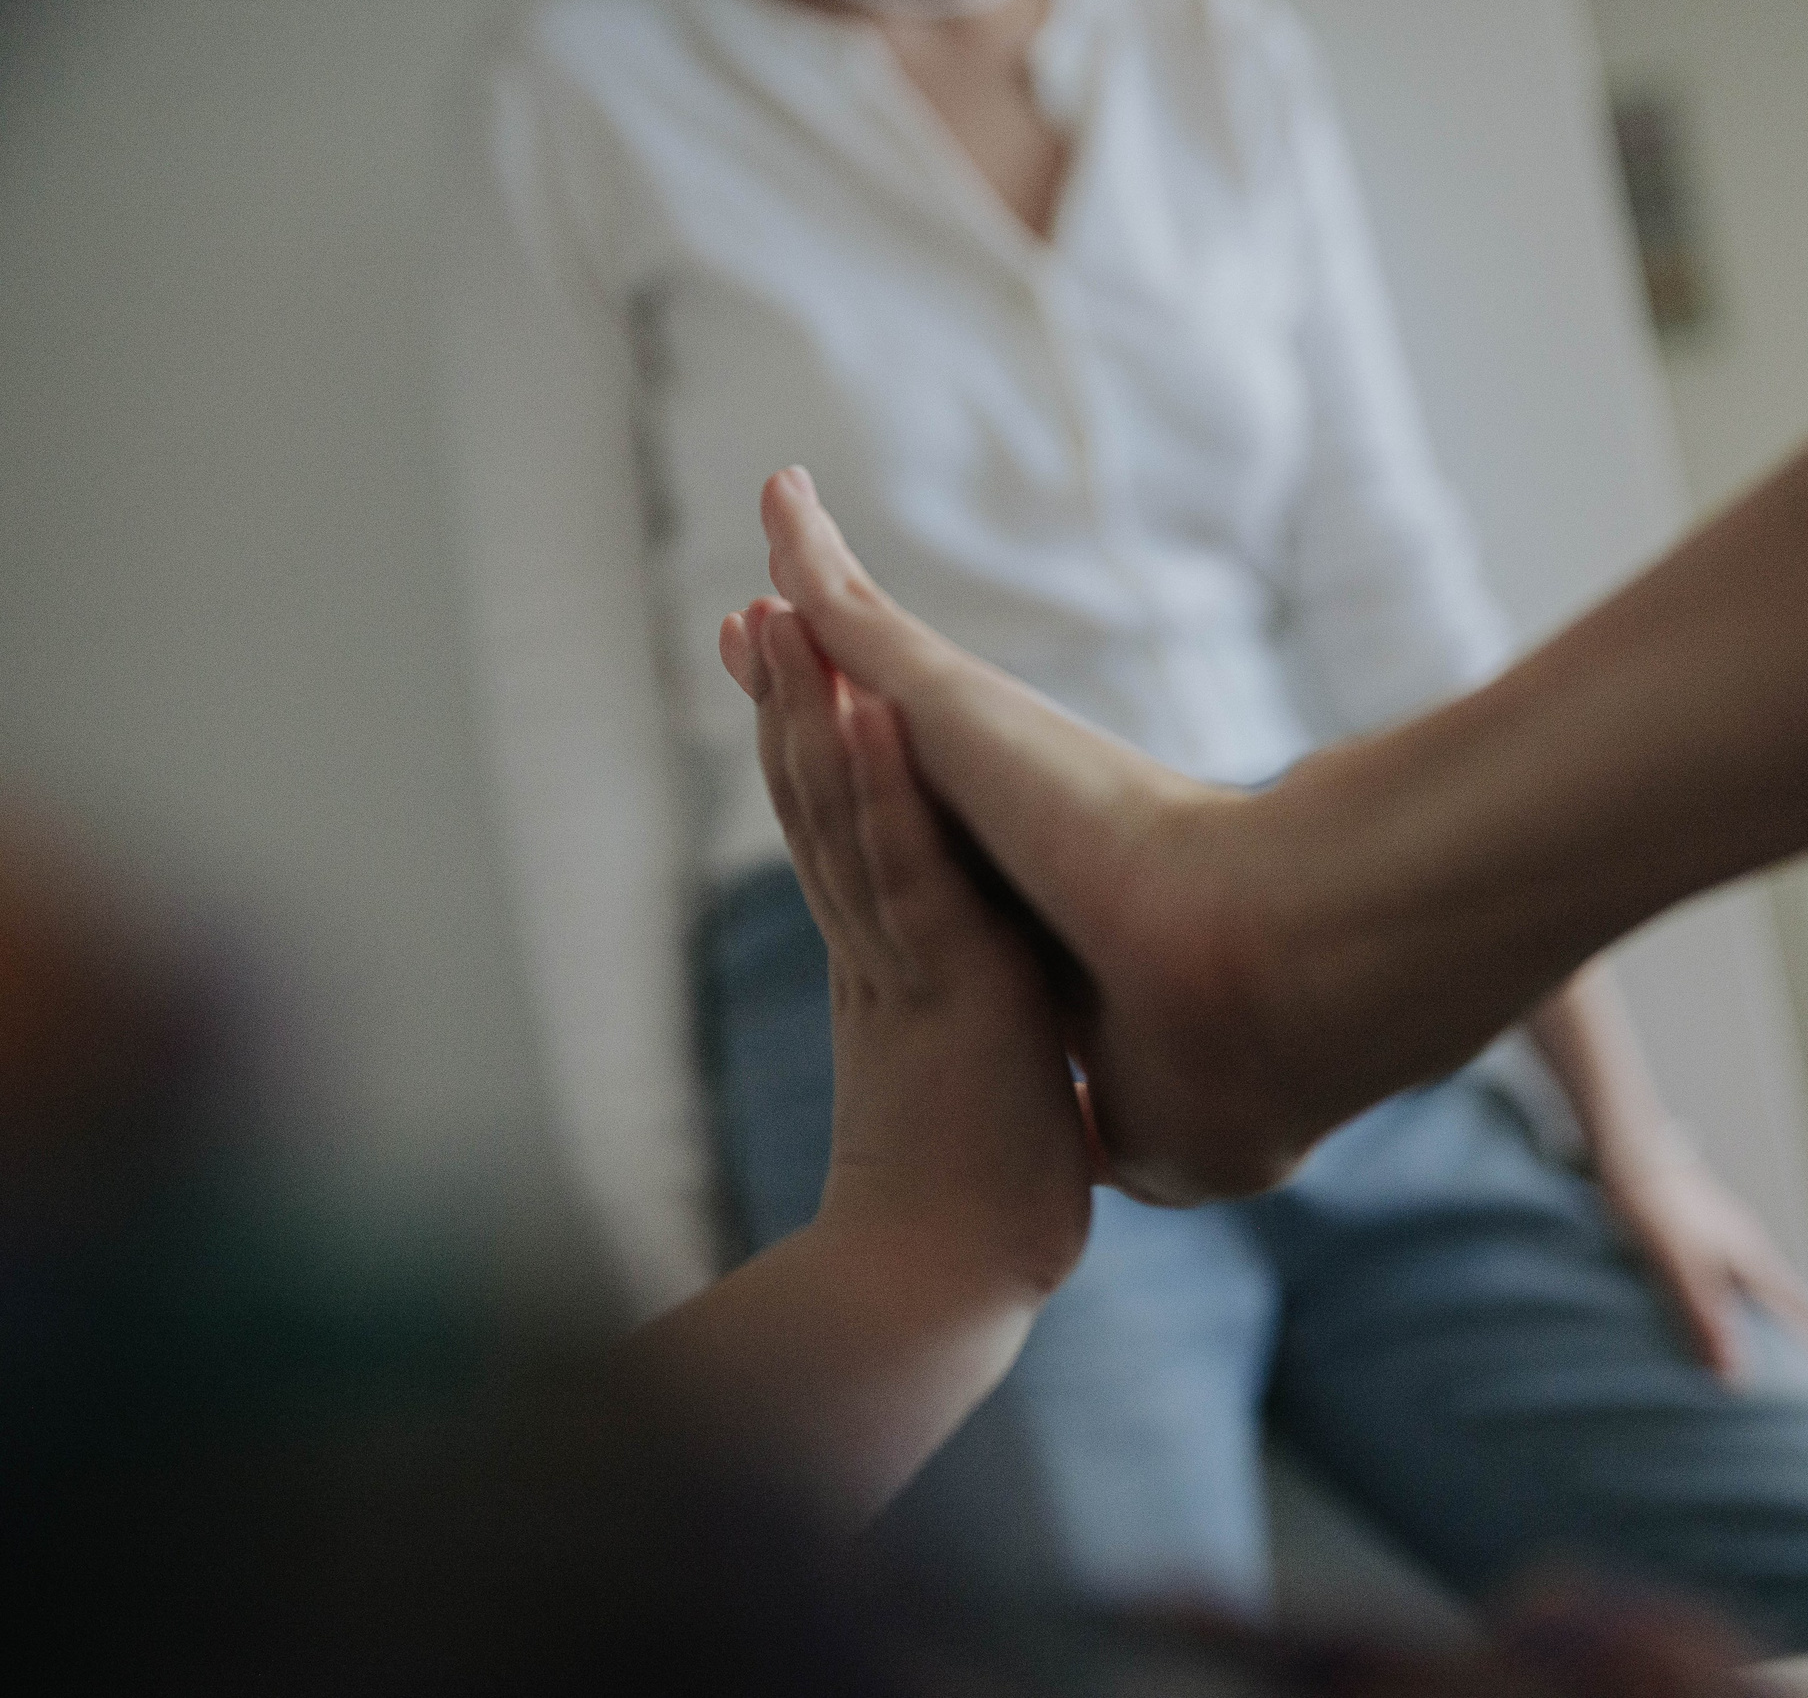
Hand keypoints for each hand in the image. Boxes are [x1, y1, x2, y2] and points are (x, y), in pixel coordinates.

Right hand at [721, 596, 1093, 1293]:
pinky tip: (862, 702)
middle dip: (784, 705)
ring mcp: (904, 958)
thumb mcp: (968, 1093)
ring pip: (843, 814)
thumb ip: (954, 1055)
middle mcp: (881, 951)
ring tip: (778, 616)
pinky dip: (883, 780)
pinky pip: (908, 858)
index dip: (806, 755)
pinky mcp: (945, 974)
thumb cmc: (972, 1209)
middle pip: (817, 805)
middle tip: (750, 609)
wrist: (945, 1282)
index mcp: (892, 969)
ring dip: (808, 714)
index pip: (838, 839)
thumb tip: (972, 1054)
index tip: (785, 674)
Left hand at [1596, 1134, 1807, 1383]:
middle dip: (1807, 1336)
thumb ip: (1707, 1318)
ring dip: (1772, 1318)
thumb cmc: (1652, 1201)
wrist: (1626, 1141)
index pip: (1805, 1311)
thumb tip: (1738, 1381)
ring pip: (1759, 1286)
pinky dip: (1735, 1301)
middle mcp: (1745, 1247)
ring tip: (1770, 1353)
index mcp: (1753, 1260)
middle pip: (1790, 1298)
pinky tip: (1713, 1306)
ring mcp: (1722, 1235)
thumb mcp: (1679, 1265)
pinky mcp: (1695, 1229)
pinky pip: (1728, 1275)